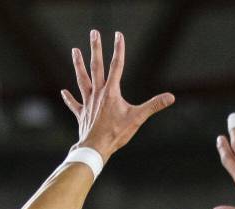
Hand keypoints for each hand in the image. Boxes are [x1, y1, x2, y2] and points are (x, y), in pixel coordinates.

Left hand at [62, 30, 174, 162]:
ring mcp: (88, 103)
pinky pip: (74, 105)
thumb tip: (170, 97)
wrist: (96, 148)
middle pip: (96, 66)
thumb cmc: (116, 134)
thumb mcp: (137, 118)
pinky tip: (63, 92)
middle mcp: (98, 93)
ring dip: (79, 65)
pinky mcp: (82, 115)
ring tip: (75, 51)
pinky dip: (69, 98)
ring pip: (82, 80)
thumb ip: (154, 105)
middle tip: (94, 33)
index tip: (118, 34)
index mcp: (111, 92)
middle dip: (96, 49)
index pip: (116, 66)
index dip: (118, 49)